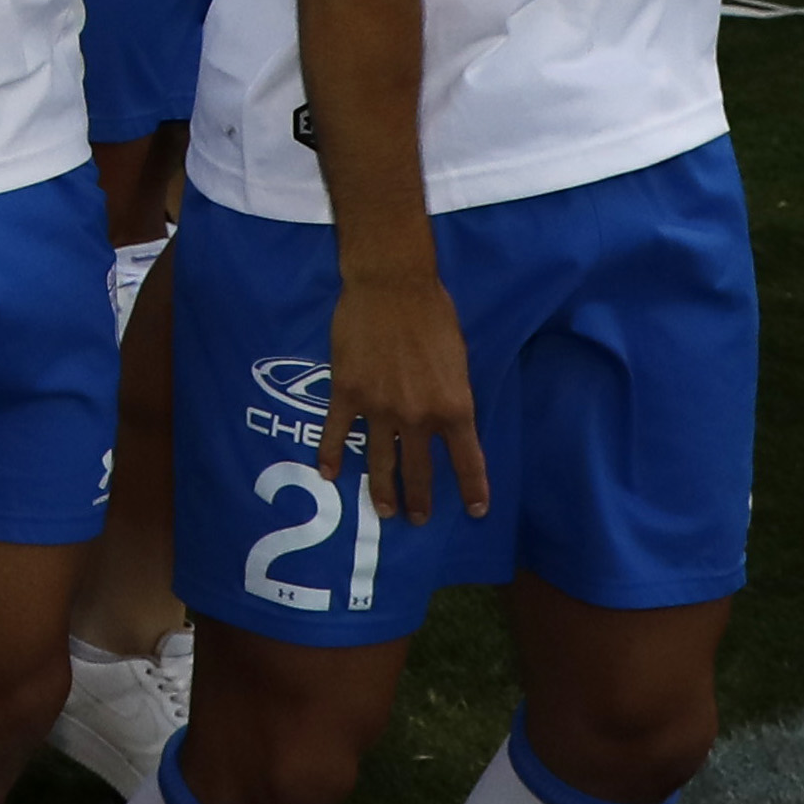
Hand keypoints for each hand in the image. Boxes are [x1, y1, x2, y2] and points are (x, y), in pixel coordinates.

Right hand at [317, 244, 487, 529]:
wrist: (391, 284)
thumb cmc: (433, 313)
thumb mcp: (459, 358)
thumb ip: (452, 394)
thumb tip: (447, 417)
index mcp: (453, 406)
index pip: (466, 460)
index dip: (472, 488)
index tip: (475, 511)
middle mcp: (417, 416)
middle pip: (419, 471)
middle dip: (420, 500)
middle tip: (417, 519)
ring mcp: (379, 408)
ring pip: (380, 462)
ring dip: (382, 491)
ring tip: (384, 510)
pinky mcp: (347, 393)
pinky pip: (337, 433)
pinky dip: (330, 455)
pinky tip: (328, 474)